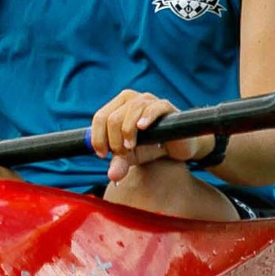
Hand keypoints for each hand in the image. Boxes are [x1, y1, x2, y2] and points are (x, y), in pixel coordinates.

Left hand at [89, 89, 214, 183]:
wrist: (176, 146)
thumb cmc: (149, 147)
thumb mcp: (131, 156)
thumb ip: (120, 163)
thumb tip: (113, 176)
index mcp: (117, 106)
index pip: (100, 117)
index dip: (98, 137)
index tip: (103, 155)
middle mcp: (130, 99)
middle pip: (113, 117)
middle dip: (114, 139)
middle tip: (122, 154)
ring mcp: (148, 100)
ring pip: (131, 111)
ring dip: (127, 132)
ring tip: (131, 147)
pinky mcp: (165, 106)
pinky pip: (153, 108)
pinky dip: (146, 117)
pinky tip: (142, 128)